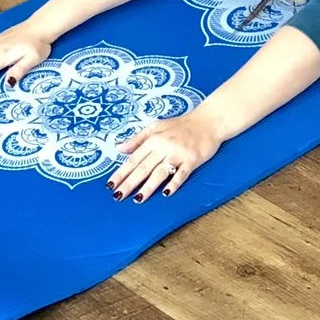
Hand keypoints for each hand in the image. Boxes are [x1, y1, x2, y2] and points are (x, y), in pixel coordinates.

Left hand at [109, 111, 225, 201]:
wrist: (209, 121)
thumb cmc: (181, 124)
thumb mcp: (156, 126)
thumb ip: (138, 138)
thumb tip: (119, 148)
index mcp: (154, 139)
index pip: (134, 159)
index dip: (122, 172)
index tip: (110, 184)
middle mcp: (164, 146)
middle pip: (144, 167)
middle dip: (130, 183)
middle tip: (118, 196)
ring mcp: (179, 154)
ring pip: (160, 172)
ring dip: (148, 186)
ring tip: (138, 199)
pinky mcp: (193, 160)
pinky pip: (182, 174)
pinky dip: (174, 183)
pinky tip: (166, 193)